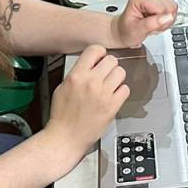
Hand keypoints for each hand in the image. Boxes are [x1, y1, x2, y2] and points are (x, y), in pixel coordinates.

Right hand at [43, 45, 128, 159]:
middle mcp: (91, 82)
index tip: (100, 58)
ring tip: (109, 85)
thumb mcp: (62, 87)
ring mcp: (104, 94)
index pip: (95, 50)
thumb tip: (90, 65)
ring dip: (116, 77)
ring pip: (121, 72)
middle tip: (105, 73)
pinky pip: (125, 89)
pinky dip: (121, 91)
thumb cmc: (62, 115)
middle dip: (109, 66)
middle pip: (112, 60)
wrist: (66, 137)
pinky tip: (113, 96)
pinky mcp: (113, 106)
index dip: (99, 53)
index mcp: (77, 76)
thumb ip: (77, 73)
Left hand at [111, 0, 178, 47]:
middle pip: (170, 6)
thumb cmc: (126, 30)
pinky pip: (172, 7)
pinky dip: (167, 17)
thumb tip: (167, 18)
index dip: (160, 21)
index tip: (150, 26)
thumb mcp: (137, 30)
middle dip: (164, 20)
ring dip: (166, 19)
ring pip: (173, 7)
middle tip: (152, 26)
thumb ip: (152, 24)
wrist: (123, 30)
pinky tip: (157, 19)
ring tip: (153, 23)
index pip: (162, 8)